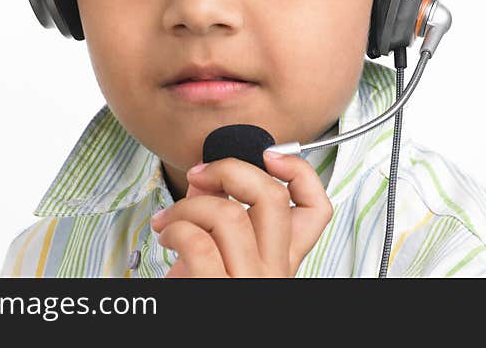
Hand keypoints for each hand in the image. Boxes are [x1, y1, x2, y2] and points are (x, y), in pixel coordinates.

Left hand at [149, 152, 332, 276]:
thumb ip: (219, 212)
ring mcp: (249, 285)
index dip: (300, 171)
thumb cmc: (201, 293)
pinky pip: (198, 243)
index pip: (318, 208)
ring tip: (169, 218)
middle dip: (229, 169)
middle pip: (273, 196)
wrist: (189, 332)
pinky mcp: (217, 294)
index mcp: (282, 260)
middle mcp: (274, 273)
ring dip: (187, 205)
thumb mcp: (221, 253)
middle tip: (200, 174)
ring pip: (229, 214)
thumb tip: (206, 179)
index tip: (269, 155)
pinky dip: (175, 228)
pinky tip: (167, 235)